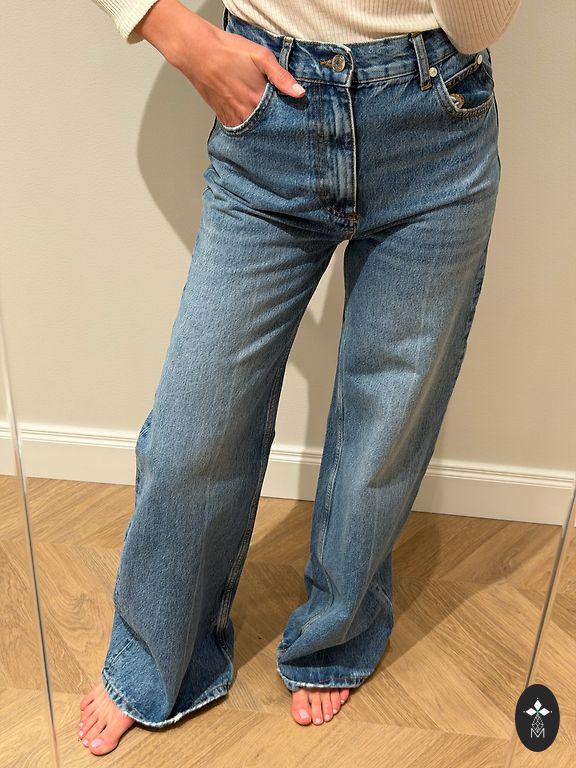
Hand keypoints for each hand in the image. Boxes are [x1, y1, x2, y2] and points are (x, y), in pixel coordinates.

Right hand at [135, 1, 305, 126]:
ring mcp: (232, 117)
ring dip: (260, 131)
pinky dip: (246, 129)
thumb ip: (281, 76)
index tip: (294, 122)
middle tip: (283, 129)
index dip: (287, 121)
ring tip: (268, 127)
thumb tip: (299, 93)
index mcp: (257, 99)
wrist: (197, 51)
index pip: (279, 119)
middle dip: (275, 129)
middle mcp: (245, 113)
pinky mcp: (222, 116)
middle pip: (266, 129)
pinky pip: (238, 130)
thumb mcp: (260, 56)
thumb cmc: (228, 51)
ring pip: (252, 132)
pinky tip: (251, 123)